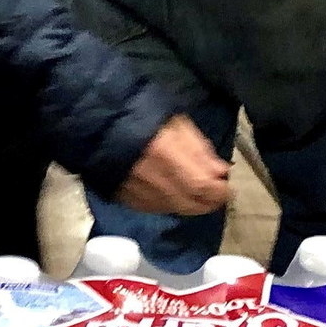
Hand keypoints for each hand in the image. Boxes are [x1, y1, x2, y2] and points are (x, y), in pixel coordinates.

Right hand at [115, 115, 232, 215]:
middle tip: (217, 191)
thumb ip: (201, 149)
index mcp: (172, 160)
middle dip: (210, 200)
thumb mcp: (178, 124)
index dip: (221, 191)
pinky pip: (159, 208)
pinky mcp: (129, 201)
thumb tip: (221, 171)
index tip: (228, 186)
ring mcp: (142, 196)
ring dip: (193, 203)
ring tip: (197, 191)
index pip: (206, 189)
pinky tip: (174, 192)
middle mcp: (159, 185)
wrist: (98, 125)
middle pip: (194, 205)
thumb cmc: (142, 117)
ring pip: (177, 209)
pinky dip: (172, 203)